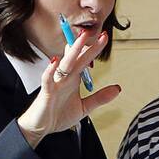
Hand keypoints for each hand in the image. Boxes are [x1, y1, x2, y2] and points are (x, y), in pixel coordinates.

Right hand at [17, 30, 120, 146]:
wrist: (41, 127)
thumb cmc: (58, 115)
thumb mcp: (84, 107)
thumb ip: (100, 97)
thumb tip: (117, 89)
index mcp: (74, 79)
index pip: (84, 60)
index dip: (94, 49)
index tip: (104, 37)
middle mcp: (65, 78)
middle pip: (77, 58)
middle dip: (86, 44)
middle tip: (97, 31)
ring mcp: (55, 83)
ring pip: (65, 64)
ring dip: (73, 51)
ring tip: (80, 38)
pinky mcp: (46, 92)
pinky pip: (48, 79)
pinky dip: (51, 70)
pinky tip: (55, 61)